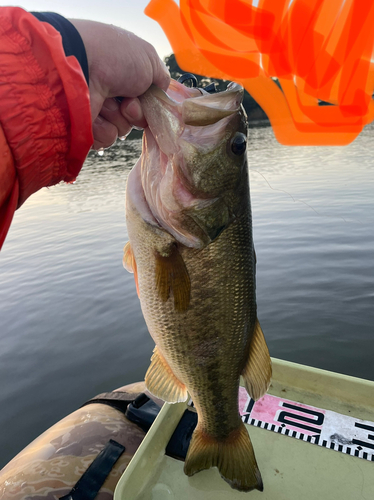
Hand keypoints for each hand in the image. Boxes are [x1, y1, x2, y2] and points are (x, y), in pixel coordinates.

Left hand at [69, 20, 169, 149]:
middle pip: (135, 118)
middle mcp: (109, 92)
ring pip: (121, 129)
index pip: (144, 100)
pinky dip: (104, 128)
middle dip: (135, 112)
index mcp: (123, 75)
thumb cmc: (114, 56)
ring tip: (106, 101)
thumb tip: (160, 94)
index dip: (148, 102)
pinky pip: (106, 139)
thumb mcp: (149, 60)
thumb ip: (161, 79)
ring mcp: (96, 110)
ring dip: (118, 117)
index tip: (145, 96)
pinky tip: (96, 113)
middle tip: (126, 102)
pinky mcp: (85, 127)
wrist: (79, 63)